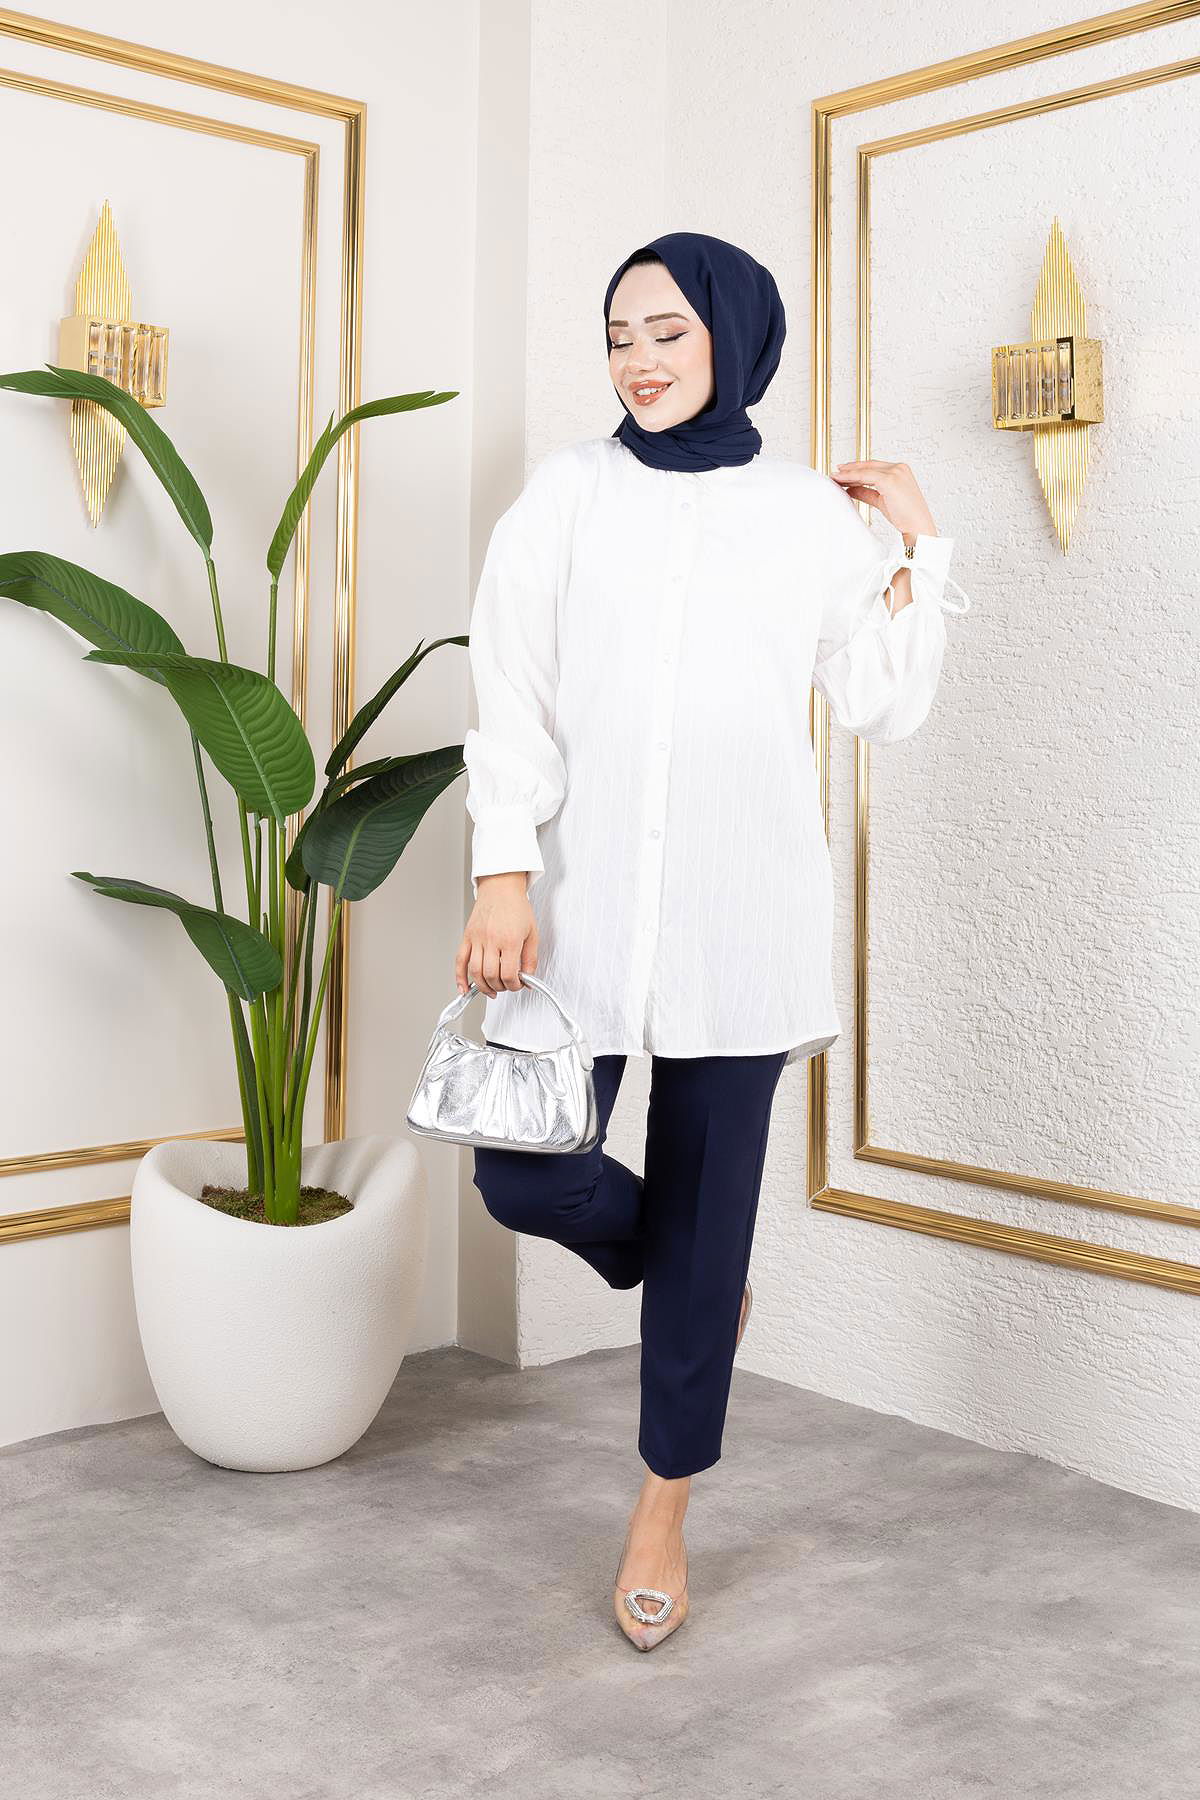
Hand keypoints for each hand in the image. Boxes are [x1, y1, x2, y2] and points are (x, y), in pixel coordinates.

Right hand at [456, 873, 537, 998]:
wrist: (501, 887)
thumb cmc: (516, 907)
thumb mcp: (532, 933)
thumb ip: (531, 958)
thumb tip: (528, 979)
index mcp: (509, 940)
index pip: (509, 974)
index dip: (514, 985)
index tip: (518, 984)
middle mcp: (491, 940)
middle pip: (491, 975)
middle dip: (500, 987)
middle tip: (506, 986)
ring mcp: (477, 939)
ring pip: (475, 972)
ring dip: (483, 987)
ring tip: (491, 990)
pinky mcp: (467, 937)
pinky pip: (460, 961)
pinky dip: (460, 978)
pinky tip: (464, 989)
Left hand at [830, 460, 936, 538]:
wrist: (917, 526)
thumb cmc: (905, 517)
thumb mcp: (882, 501)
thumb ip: (867, 492)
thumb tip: (851, 490)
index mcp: (901, 471)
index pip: (874, 467)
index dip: (857, 469)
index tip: (843, 472)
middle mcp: (899, 468)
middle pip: (869, 465)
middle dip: (850, 468)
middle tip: (835, 472)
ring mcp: (895, 472)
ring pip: (865, 470)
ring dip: (848, 473)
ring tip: (834, 476)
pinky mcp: (889, 480)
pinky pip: (865, 476)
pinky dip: (851, 477)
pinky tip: (841, 481)